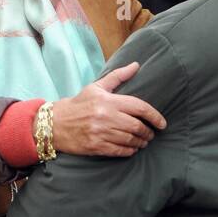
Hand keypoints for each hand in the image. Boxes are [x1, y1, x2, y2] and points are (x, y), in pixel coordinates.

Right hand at [49, 62, 166, 157]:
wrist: (55, 124)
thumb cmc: (78, 104)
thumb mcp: (96, 87)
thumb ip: (118, 77)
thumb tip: (136, 65)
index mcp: (108, 101)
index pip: (139, 108)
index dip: (154, 116)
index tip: (162, 123)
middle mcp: (106, 117)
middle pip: (137, 126)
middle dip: (148, 132)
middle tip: (151, 134)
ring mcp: (101, 133)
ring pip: (130, 140)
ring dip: (140, 142)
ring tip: (144, 141)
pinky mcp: (96, 146)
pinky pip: (120, 151)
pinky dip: (130, 150)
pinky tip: (132, 148)